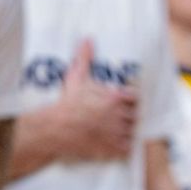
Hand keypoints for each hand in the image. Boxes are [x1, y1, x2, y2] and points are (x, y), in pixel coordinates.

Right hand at [52, 39, 137, 161]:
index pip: (135, 97)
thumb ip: (84, 58)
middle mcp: (119, 115)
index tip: (122, 100)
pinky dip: (123, 146)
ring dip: (126, 130)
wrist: (55, 128)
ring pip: (132, 131)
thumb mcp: (76, 77)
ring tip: (115, 128)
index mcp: (114, 97)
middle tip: (117, 114)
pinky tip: (114, 141)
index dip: (129, 98)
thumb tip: (87, 40)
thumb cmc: (66, 103)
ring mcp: (117, 134)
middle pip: (135, 115)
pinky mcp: (113, 149)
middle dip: (127, 114)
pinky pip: (128, 148)